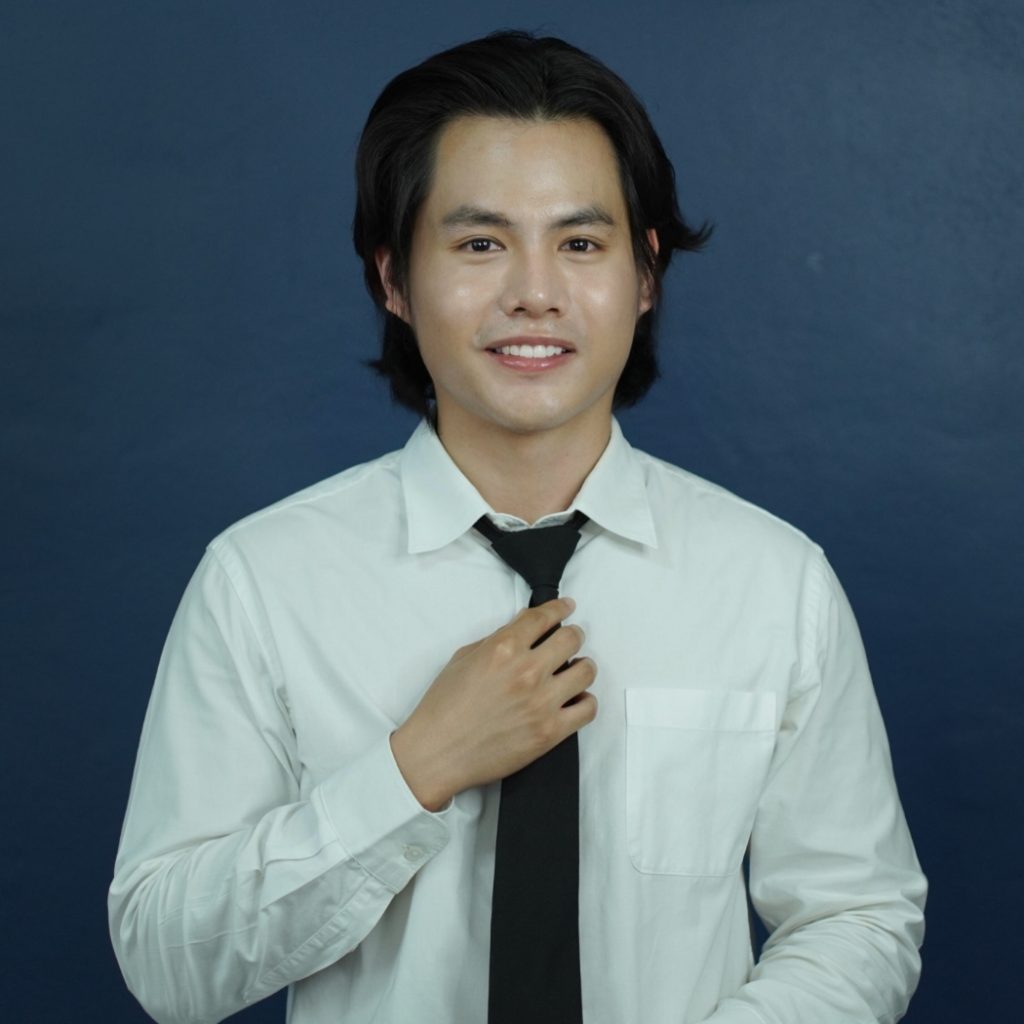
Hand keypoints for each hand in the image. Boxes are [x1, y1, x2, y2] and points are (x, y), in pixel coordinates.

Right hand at [390, 598, 596, 810]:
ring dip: (582, 666)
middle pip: (572, 638)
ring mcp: (541, 702)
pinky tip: (575, 699)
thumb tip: (523, 628)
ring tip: (575, 670)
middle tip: (570, 639)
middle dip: (572, 635)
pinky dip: (585, 701)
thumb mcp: (463, 658)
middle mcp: (526, 671)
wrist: (437, 752)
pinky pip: (587, 708)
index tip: (567, 607)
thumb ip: (497, 640)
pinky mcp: (550, 731)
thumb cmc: (444, 707)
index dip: (560, 608)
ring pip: (586, 671)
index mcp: (502, 649)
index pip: (543, 617)